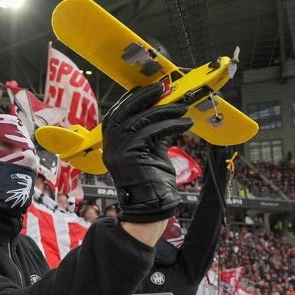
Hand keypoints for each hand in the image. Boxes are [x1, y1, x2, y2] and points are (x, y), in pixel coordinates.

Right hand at [102, 83, 192, 222]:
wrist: (150, 206)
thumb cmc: (150, 180)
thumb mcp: (151, 150)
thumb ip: (152, 132)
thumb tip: (164, 113)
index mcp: (112, 141)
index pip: (118, 112)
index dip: (133, 98)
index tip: (150, 89)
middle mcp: (110, 143)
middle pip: (125, 110)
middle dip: (145, 96)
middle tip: (163, 88)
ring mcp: (117, 148)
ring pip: (141, 119)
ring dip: (164, 111)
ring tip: (182, 108)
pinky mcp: (129, 153)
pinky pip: (151, 131)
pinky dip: (170, 124)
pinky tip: (184, 123)